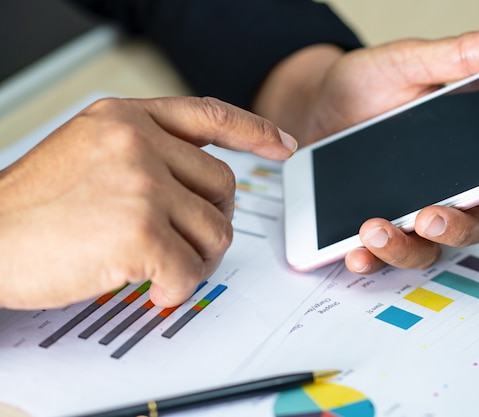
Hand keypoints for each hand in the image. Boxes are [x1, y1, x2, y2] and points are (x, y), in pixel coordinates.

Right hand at [0, 97, 296, 308]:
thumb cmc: (33, 205)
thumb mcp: (87, 149)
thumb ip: (143, 151)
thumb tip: (197, 177)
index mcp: (126, 117)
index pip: (209, 114)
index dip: (253, 130)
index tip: (282, 146)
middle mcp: (136, 142)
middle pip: (222, 186)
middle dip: (211, 222)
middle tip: (187, 244)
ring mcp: (140, 184)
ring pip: (215, 231)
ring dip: (197, 259)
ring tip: (163, 268)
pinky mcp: (140, 232)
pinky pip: (191, 270)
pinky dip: (178, 288)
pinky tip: (152, 287)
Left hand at [255, 21, 478, 273]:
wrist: (312, 106)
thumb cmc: (364, 85)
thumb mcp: (404, 64)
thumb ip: (452, 57)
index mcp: (464, 151)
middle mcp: (442, 190)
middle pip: (470, 225)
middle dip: (456, 228)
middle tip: (431, 216)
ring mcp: (406, 214)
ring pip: (426, 249)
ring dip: (405, 248)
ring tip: (376, 229)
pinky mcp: (372, 229)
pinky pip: (379, 258)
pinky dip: (370, 261)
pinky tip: (356, 252)